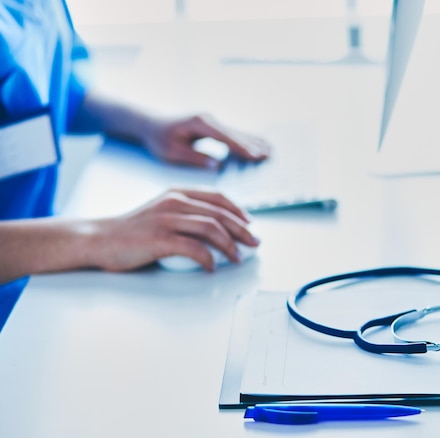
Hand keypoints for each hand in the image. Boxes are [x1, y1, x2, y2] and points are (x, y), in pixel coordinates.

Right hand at [91, 188, 259, 271]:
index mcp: (177, 192)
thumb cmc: (132, 230)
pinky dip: (208, 258)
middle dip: (242, 230)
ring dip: (230, 245)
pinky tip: (212, 267)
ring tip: (238, 258)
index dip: (238, 211)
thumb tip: (216, 227)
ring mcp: (167, 219)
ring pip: (211, 228)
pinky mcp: (159, 239)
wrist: (98, 238)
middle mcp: (174, 202)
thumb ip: (185, 213)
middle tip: (254, 244)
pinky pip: (194, 248)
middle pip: (220, 214)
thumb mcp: (161, 211)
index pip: (217, 197)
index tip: (250, 224)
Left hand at [143, 113, 270, 167]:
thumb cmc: (159, 139)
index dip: (240, 147)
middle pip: (234, 133)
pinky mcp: (213, 125)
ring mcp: (212, 120)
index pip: (224, 137)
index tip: (254, 156)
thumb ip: (194, 158)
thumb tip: (216, 165)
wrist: (151, 124)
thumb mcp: (172, 152)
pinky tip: (258, 143)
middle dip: (252, 145)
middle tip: (268, 155)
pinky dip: (246, 139)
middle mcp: (208, 118)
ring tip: (270, 149)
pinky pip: (232, 133)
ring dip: (253, 141)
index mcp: (199, 123)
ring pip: (236, 132)